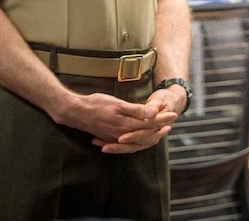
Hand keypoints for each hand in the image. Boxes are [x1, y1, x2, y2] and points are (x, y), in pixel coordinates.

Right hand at [57, 91, 175, 153]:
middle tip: (170, 124)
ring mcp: (115, 138)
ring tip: (158, 132)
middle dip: (159, 130)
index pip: (150, 124)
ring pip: (137, 142)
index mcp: (126, 125)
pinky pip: (127, 144)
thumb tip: (153, 112)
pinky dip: (136, 142)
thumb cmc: (96, 104)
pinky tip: (139, 139)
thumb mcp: (117, 104)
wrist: (75, 112)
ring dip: (149, 137)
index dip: (162, 119)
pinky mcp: (109, 138)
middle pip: (146, 135)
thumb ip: (136, 110)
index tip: (173, 114)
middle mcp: (122, 134)